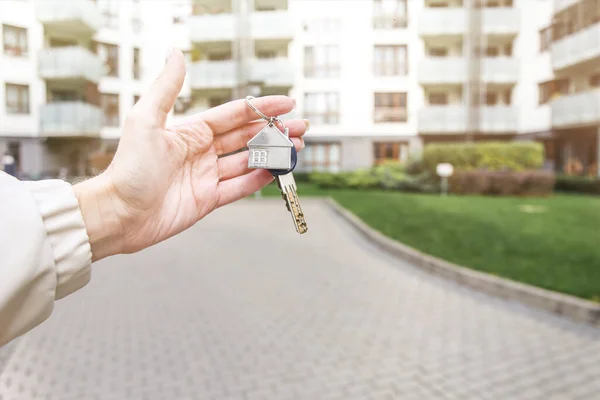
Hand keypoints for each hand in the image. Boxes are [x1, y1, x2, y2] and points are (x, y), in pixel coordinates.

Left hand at [75, 50, 306, 261]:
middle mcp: (202, 152)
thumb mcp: (145, 120)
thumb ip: (167, 88)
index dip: (262, 108)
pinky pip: (240, 187)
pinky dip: (260, 179)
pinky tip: (278, 170)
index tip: (288, 103)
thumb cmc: (129, 167)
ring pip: (248, 161)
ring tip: (297, 146)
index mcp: (191, 131)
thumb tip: (176, 53)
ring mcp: (207, 176)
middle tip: (301, 126)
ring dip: (273, 153)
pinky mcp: (208, 200)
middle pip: (247, 137)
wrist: (119, 213)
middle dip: (275, 131)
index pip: (235, 115)